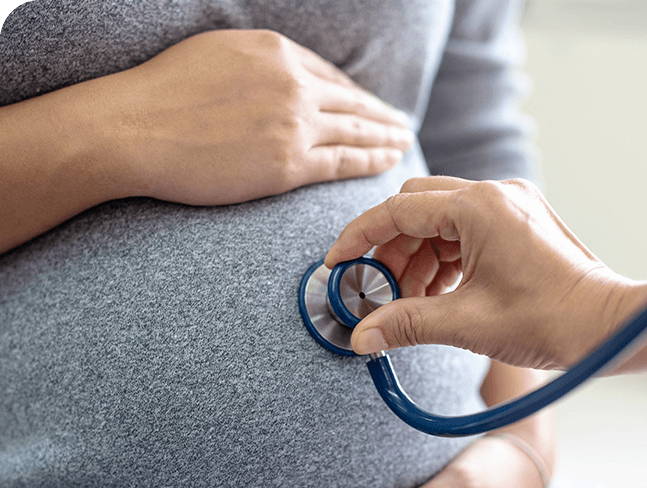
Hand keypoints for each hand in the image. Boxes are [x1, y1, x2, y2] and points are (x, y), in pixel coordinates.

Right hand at [108, 29, 412, 204]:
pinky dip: (368, 162)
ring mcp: (293, 124)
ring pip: (354, 131)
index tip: (367, 105)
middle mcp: (293, 84)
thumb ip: (258, 64)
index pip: (328, 75)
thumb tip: (278, 78)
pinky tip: (386, 162)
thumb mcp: (216, 52)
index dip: (352, 94)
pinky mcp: (287, 164)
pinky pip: (341, 163)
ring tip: (402, 144)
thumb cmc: (161, 92)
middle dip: (380, 115)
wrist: (133, 128)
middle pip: (351, 102)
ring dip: (384, 139)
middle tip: (401, 125)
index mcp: (276, 52)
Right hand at [325, 176, 636, 369]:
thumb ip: (406, 324)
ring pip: (439, 222)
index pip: (398, 211)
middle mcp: (494, 194)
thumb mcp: (466, 323)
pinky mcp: (519, 220)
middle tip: (378, 291)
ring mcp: (510, 204)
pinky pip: (465, 231)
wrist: (607, 326)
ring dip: (417, 259)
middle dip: (390, 251)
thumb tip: (361, 336)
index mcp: (479, 208)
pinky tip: (439, 294)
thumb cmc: (549, 320)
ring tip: (412, 302)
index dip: (360, 238)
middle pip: (416, 209)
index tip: (338, 263)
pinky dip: (443, 260)